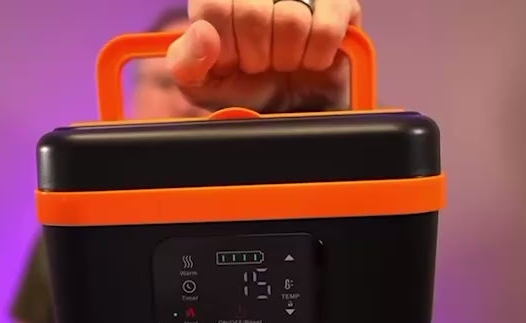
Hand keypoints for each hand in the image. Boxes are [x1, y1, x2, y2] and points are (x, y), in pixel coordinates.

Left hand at [166, 0, 360, 112]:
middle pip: (250, 13)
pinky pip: (326, 29)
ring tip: (286, 62)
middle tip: (262, 66)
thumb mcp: (203, 86)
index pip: (214, 6)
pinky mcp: (340, 4)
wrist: (293, 109)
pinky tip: (311, 59)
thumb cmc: (246, 90)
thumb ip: (186, 63)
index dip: (224, 48)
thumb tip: (204, 34)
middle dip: (256, 57)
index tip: (233, 63)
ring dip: (287, 58)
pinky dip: (316, 57)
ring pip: (290, 21)